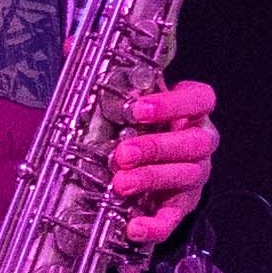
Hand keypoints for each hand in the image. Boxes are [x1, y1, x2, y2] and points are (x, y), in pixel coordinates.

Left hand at [109, 78, 219, 245]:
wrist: (156, 163)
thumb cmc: (144, 125)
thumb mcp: (130, 99)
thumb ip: (104, 75)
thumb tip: (70, 45)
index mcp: (192, 110)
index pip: (201, 99)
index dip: (173, 103)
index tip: (138, 108)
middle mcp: (201, 141)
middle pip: (194, 143)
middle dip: (156, 147)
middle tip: (121, 153)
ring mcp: (195, 175)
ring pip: (185, 176)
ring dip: (151, 180)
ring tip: (119, 184)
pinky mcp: (184, 205)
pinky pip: (176, 217)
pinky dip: (156, 225)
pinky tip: (134, 227)